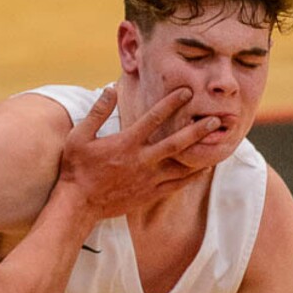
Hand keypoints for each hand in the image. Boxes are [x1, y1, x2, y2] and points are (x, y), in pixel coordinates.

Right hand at [59, 86, 220, 217]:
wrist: (79, 204)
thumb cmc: (77, 169)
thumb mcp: (79, 136)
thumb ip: (97, 112)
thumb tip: (111, 89)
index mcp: (127, 143)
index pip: (154, 118)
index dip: (172, 103)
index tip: (187, 91)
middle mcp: (142, 161)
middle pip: (176, 143)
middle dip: (197, 130)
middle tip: (215, 120)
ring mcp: (148, 179)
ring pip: (181, 167)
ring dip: (200, 155)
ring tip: (216, 145)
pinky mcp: (149, 194)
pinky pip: (176, 185)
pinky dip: (191, 177)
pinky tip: (202, 170)